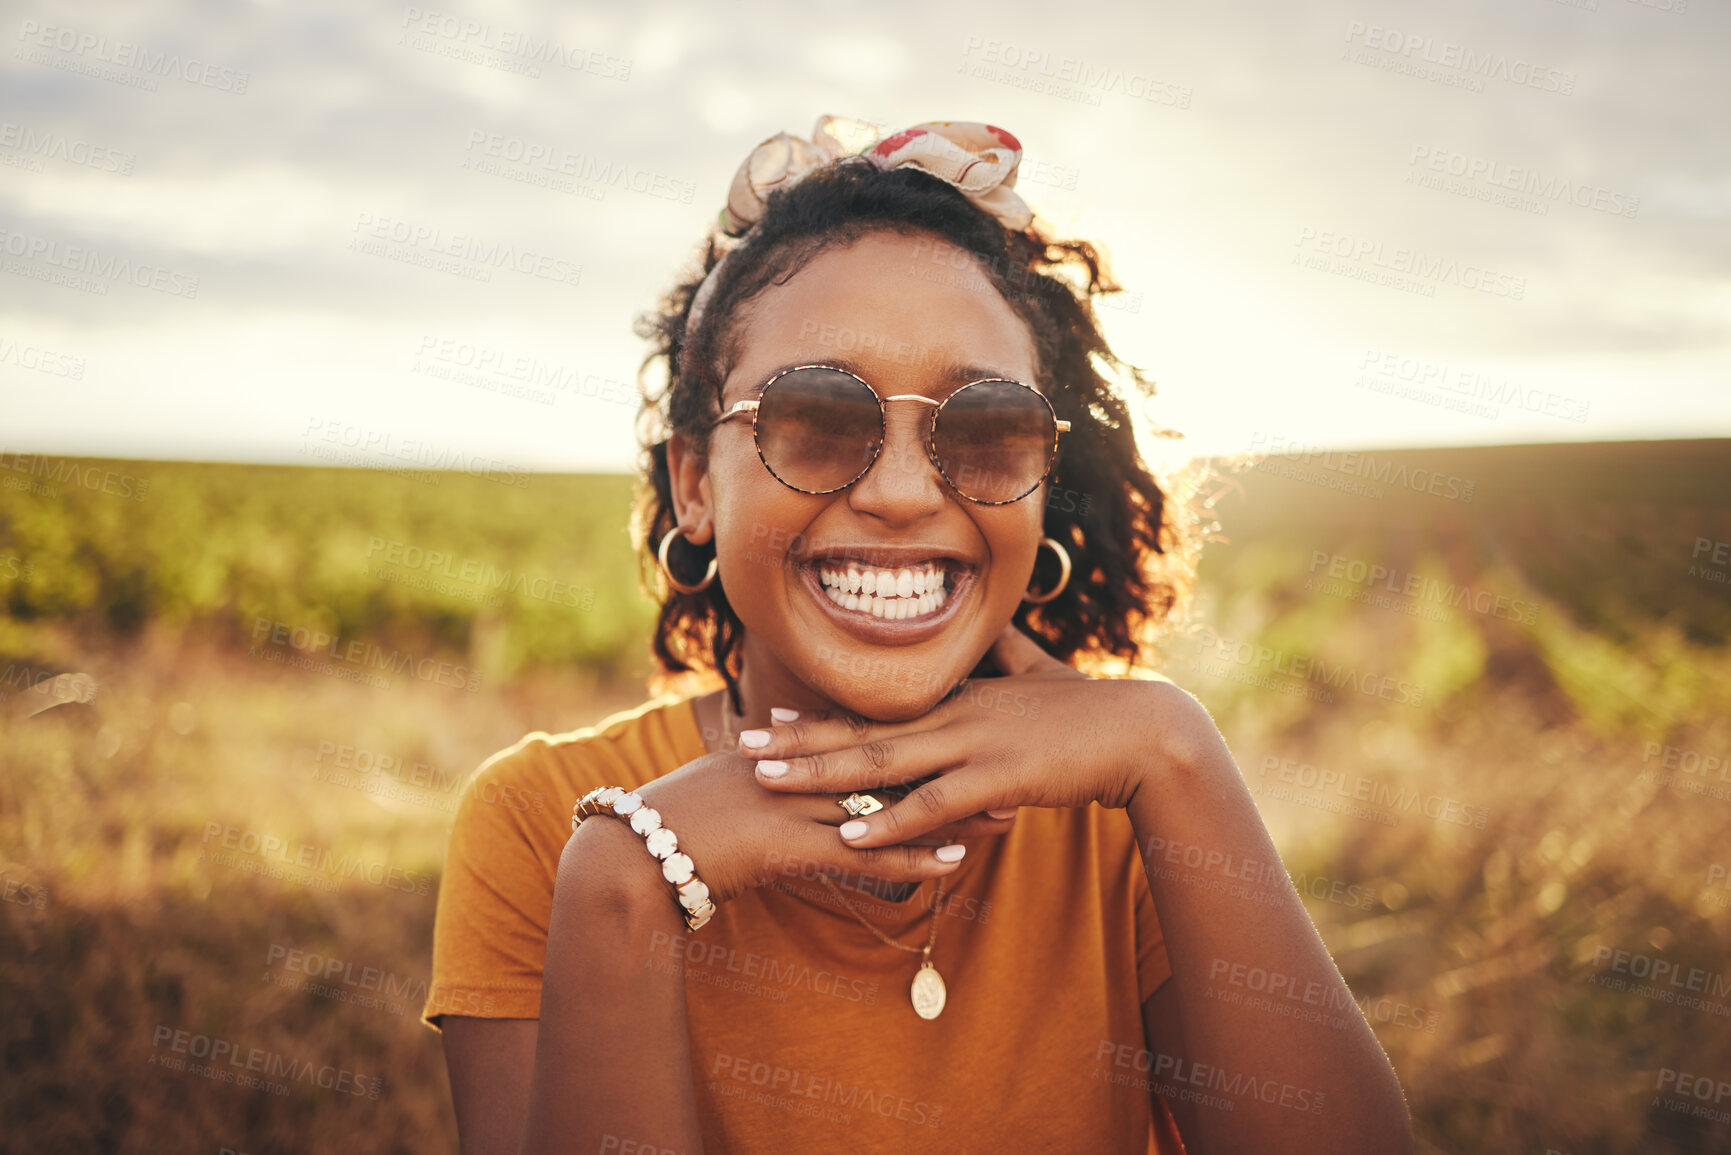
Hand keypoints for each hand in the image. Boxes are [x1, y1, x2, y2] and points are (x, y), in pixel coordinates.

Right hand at [625, 751, 1015, 907]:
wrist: (632, 854)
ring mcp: (794, 804)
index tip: (972, 728)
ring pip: (888, 804)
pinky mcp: (788, 846)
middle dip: (952, 763)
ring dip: (950, 810)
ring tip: (1006, 812)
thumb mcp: (726, 783)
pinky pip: (862, 853)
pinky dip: (909, 856)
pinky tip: (952, 861)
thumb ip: (763, 767)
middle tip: (1009, 759)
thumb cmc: (674, 822)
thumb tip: (785, 754)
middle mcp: (798, 768)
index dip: (923, 733)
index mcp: (787, 749)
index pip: (868, 734)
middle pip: (892, 760)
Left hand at [739, 624, 1178, 848]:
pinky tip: (849, 833)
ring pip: (883, 761)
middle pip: (862, 729)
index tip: (769, 717)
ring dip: (822, 774)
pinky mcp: (1000, 778)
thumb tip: (991, 637)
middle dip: (798, 741)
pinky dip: (888, 820)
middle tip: (743, 747)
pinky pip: (932, 804)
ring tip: (771, 785)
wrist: (1145, 733)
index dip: (819, 714)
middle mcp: (956, 715)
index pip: (873, 707)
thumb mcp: (1041, 677)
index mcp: (960, 698)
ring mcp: (975, 744)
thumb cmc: (1094, 711)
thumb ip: (1006, 658)